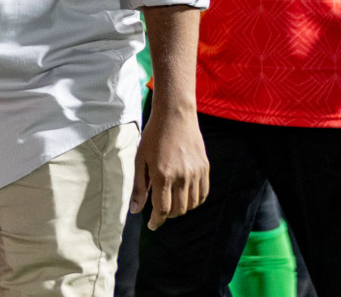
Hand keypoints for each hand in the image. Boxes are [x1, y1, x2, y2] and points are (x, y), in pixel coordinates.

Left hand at [130, 102, 208, 229]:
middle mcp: (182, 176)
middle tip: (159, 211)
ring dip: (181, 209)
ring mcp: (196, 173)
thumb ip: (139, 187)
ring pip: (192, 204)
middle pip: (178, 210)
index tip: (151, 225)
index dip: (156, 221)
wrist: (175, 115)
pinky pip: (203, 194)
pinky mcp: (205, 168)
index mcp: (163, 175)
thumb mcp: (140, 159)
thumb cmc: (154, 136)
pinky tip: (185, 197)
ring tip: (171, 203)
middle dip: (167, 215)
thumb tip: (135, 210)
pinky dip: (195, 201)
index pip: (162, 209)